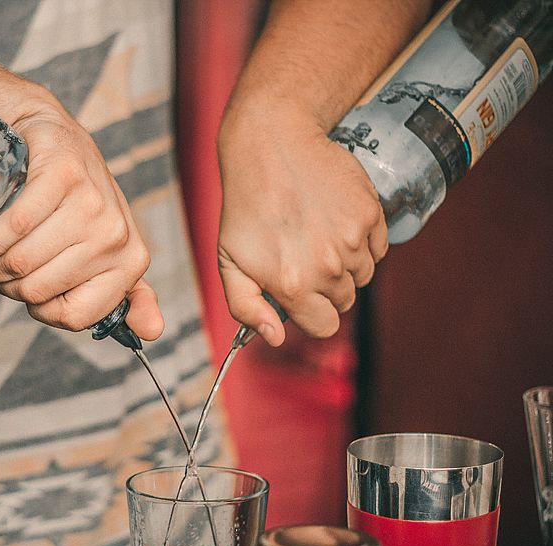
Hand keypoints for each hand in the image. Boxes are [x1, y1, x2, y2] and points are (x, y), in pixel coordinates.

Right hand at [0, 1, 163, 340]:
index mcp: (131, 260)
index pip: (75, 317)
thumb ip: (127, 295)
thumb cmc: (73, 201)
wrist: (49, 133)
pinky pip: (14, 227)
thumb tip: (154, 333)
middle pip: (40, 291)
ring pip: (22, 263)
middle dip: (7, 286)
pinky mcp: (63, 173)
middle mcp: (117, 233)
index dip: (41, 311)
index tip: (28, 292)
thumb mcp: (102, 249)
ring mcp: (92, 202)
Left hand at [217, 110, 387, 345]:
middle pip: (343, 301)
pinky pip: (377, 247)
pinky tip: (334, 221)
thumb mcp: (229, 261)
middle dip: (325, 287)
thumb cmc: (245, 206)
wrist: (272, 146)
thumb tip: (275, 338)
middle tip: (303, 254)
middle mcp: (328, 267)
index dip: (312, 313)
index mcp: (293, 285)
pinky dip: (361, 241)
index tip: (300, 294)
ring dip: (345, 264)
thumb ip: (247, 307)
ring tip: (317, 235)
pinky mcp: (370, 214)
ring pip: (362, 275)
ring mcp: (353, 240)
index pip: (324, 326)